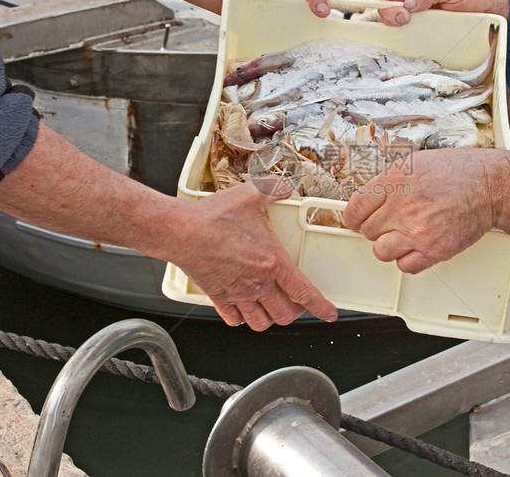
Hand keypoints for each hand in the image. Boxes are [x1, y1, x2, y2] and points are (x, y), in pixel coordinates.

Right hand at [166, 179, 337, 329]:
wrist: (180, 230)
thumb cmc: (213, 217)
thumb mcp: (252, 195)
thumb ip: (274, 189)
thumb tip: (285, 187)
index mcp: (272, 263)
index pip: (304, 293)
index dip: (321, 306)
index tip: (329, 312)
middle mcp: (257, 284)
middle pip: (285, 314)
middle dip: (295, 312)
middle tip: (297, 303)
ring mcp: (237, 293)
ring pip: (261, 322)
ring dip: (270, 318)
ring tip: (273, 307)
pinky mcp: (218, 296)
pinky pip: (234, 319)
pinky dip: (242, 318)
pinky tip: (245, 307)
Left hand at [342, 148, 501, 272]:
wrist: (490, 186)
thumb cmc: (456, 172)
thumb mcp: (414, 163)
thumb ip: (387, 182)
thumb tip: (366, 200)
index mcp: (393, 181)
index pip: (354, 209)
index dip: (353, 217)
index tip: (357, 220)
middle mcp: (402, 207)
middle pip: (367, 231)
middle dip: (376, 228)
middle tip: (391, 222)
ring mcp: (417, 231)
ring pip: (381, 252)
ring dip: (389, 245)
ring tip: (403, 235)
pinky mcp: (434, 250)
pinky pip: (405, 266)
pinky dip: (407, 259)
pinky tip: (416, 246)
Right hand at [375, 0, 509, 26]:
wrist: (486, 18)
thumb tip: (409, 3)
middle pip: (387, 1)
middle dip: (389, 9)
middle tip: (404, 17)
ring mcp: (415, 17)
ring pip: (391, 20)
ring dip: (393, 22)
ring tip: (406, 25)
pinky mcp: (419, 33)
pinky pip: (404, 35)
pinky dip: (401, 37)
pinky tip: (407, 37)